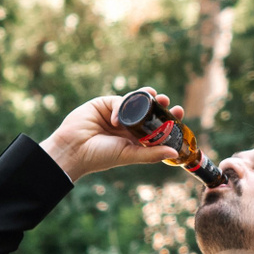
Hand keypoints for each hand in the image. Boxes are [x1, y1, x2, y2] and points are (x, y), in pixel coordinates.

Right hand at [40, 94, 181, 181]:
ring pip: (135, 102)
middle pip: (148, 111)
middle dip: (159, 104)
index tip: (180, 112)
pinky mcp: (104, 104)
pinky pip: (119, 100)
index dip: (168, 119)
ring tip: (155, 97)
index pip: (156, 126)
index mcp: (136, 138)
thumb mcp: (129, 154)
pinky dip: (121, 107)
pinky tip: (115, 120)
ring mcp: (117, 114)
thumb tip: (175, 153)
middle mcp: (128, 125)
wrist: (74, 149)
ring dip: (146, 98)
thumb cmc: (101, 156)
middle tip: (168, 102)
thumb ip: (152, 153)